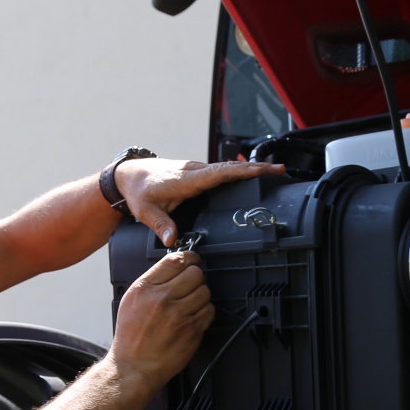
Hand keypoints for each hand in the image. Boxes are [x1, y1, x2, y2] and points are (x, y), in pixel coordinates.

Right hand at [108, 250, 214, 390]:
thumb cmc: (132, 336)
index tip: (192, 260)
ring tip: (189, 305)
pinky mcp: (192, 330)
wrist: (134, 366)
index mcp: (145, 288)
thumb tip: (175, 265)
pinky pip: (210, 311)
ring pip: (205, 291)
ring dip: (200, 296)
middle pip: (195, 273)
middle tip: (190, 286)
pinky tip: (192, 317)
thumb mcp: (132, 300)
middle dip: (195, 278)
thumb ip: (153, 281)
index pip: (175, 260)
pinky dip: (205, 312)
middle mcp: (162, 299)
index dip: (189, 257)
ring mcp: (179, 315)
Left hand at [115, 158, 284, 246]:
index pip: (220, 174)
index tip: (262, 171)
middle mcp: (195, 171)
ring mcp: (197, 170)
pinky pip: (221, 171)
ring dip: (250, 169)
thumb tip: (173, 241)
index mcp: (187, 179)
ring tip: (274, 172)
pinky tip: (250, 176)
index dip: (242, 172)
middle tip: (281, 170)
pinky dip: (238, 172)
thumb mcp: (145, 211)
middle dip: (257, 168)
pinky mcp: (197, 173)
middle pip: (231, 168)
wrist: (128, 175)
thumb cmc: (138, 191)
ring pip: (228, 168)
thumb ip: (161, 225)